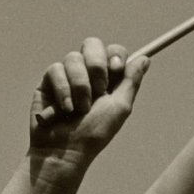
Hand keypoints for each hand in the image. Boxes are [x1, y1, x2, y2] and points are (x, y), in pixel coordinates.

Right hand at [29, 38, 149, 162]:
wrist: (65, 150)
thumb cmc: (94, 134)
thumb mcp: (119, 108)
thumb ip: (131, 82)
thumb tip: (145, 58)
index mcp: (108, 79)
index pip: (113, 51)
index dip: (115, 55)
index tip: (116, 69)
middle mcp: (87, 74)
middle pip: (92, 44)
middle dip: (96, 66)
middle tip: (98, 91)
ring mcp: (67, 75)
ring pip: (73, 58)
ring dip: (80, 87)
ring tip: (78, 110)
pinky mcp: (48, 81)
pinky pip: (56, 69)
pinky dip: (63, 91)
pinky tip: (64, 109)